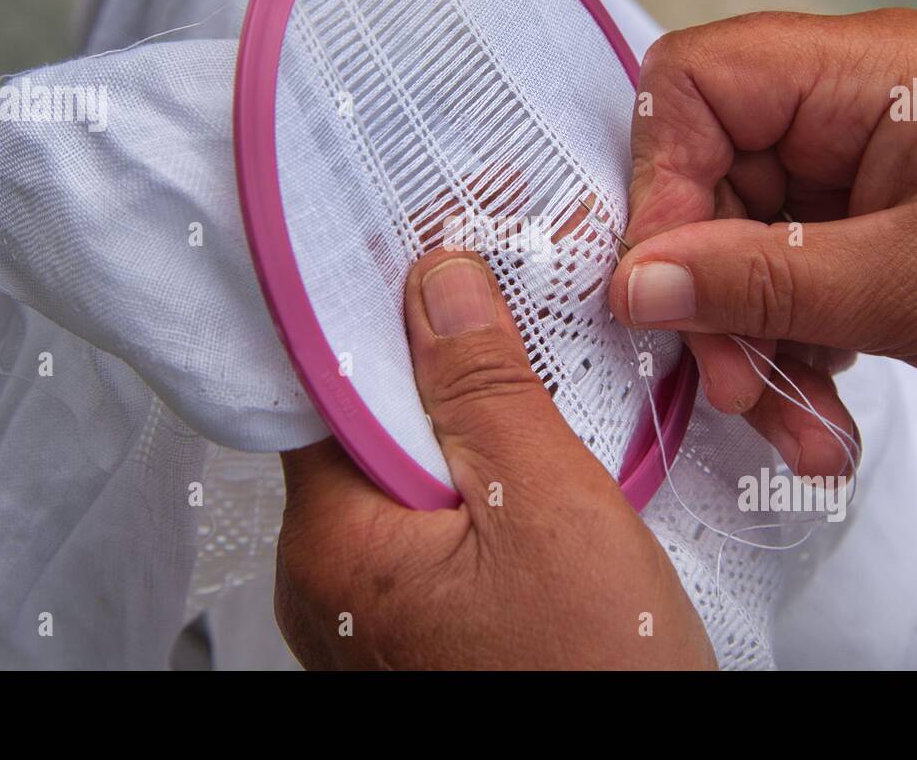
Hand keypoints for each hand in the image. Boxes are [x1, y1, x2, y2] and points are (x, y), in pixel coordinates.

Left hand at [275, 249, 716, 669]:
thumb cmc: (591, 682)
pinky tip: (538, 438)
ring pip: (414, 469)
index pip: (324, 384)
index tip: (424, 234)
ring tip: (533, 344)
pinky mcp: (432, 624)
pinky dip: (486, 469)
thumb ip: (485, 388)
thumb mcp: (549, 511)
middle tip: (501, 276)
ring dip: (471, 408)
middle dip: (437, 349)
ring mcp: (381, 610)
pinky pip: (445, 518)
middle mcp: (334, 583)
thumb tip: (435, 279)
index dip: (377, 300)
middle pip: (369, 424)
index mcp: (332, 549)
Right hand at [609, 8, 916, 479]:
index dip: (662, 181)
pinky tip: (818, 416)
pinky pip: (771, 292)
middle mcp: (842, 113)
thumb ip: (763, 281)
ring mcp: (844, 178)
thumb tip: (638, 284)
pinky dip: (781, 360)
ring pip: (730, 253)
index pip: (696, 84)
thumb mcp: (916, 285)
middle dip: (709, 297)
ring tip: (793, 422)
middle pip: (704, 183)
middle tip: (729, 379)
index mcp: (864, 75)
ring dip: (747, 348)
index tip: (663, 282)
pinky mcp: (851, 238)